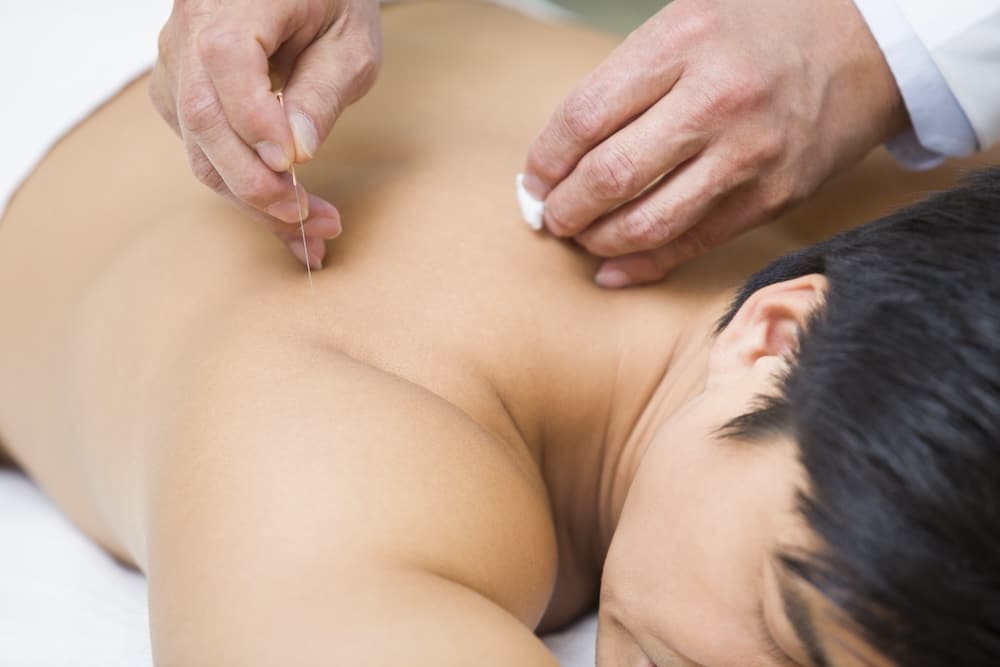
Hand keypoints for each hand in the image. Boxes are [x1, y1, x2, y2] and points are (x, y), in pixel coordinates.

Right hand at [151, 0, 381, 268]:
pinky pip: (203, 152)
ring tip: (311, 237)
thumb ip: (321, 92)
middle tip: (315, 222)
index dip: (256, 123)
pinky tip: (284, 217)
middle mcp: (187, 32)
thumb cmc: (332, 5)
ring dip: (255, 200)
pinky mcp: (179, 95)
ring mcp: (175, 65)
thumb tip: (296, 153)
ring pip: (200, 149)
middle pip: (203, 119)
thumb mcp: (349, 44)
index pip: (225, 64)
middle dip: (258, 184)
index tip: (297, 168)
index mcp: (228, 4)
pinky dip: (243, 189)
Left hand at [522, 0, 906, 286]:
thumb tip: (562, 151)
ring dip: (598, 240)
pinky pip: (692, 244)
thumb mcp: (687, 22)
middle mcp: (714, 99)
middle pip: (609, 176)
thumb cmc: (762, 30)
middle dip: (564, 208)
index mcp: (681, 42)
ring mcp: (748, 154)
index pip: (584, 117)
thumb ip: (627, 80)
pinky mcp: (772, 197)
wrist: (867, 46)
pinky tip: (614, 268)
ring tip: (581, 236)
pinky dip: (643, 265)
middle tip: (551, 215)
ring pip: (647, 222)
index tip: (534, 178)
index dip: (545, 160)